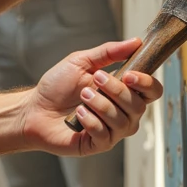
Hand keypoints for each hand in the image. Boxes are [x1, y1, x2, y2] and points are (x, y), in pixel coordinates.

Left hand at [19, 38, 161, 156]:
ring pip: (122, 121)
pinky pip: (105, 135)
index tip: (129, 74)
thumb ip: (109, 52)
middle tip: (95, 79)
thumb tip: (135, 42)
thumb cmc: (57, 86)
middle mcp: (124, 113)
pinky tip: (77, 114)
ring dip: (101, 105)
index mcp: (124, 91)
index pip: (152, 91)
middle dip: (116, 90)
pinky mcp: (97, 144)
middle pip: (138, 105)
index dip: (147, 83)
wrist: (33, 108)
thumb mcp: (81, 61)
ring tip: (82, 95)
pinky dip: (90, 121)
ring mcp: (112, 131)